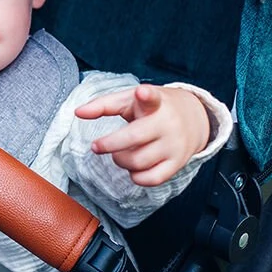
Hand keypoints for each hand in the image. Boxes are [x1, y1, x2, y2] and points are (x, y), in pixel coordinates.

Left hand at [76, 84, 209, 185]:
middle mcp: (167, 123)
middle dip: (109, 145)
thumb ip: (103, 105)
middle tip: (97, 146)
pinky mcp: (177, 163)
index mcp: (154, 103)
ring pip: (138, 161)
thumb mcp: (130, 100)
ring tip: (120, 153)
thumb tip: (77, 113)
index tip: (141, 91)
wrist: (194, 118)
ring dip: (121, 160)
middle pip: (133, 138)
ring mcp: (174, 145)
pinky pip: (151, 179)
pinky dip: (136, 177)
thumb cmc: (151, 108)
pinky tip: (134, 167)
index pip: (152, 97)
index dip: (146, 95)